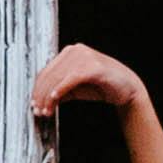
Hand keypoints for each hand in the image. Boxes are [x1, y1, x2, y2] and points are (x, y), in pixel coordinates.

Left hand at [34, 41, 149, 119]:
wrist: (128, 88)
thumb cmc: (102, 86)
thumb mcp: (75, 89)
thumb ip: (59, 90)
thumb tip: (41, 101)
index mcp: (70, 52)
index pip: (46, 71)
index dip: (37, 89)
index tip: (34, 104)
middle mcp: (75, 50)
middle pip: (49, 75)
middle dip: (40, 96)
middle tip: (38, 112)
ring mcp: (84, 56)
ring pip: (57, 78)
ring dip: (47, 98)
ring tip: (45, 112)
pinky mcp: (92, 67)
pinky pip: (70, 79)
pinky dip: (60, 90)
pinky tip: (53, 101)